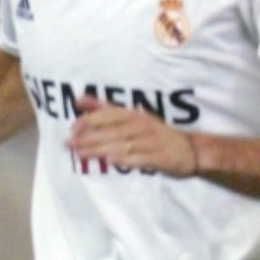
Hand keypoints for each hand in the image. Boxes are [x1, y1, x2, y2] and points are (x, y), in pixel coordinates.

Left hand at [66, 98, 197, 175]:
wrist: (190, 149)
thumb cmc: (154, 133)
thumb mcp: (132, 116)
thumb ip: (104, 108)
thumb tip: (79, 99)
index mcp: (134, 115)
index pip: (110, 114)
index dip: (91, 119)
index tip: (72, 127)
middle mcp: (141, 126)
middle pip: (111, 131)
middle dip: (88, 137)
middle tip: (69, 143)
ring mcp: (150, 142)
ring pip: (121, 144)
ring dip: (100, 149)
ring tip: (81, 154)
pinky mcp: (158, 157)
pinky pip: (139, 158)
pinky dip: (125, 158)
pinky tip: (111, 160)